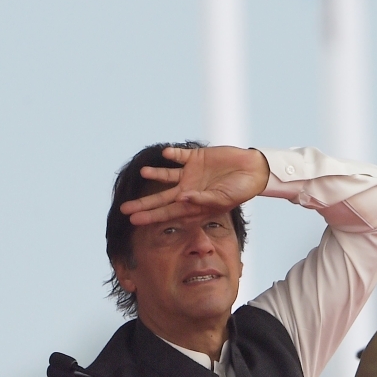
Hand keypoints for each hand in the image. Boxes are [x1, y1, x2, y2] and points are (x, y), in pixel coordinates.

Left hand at [120, 146, 269, 225]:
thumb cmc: (240, 191)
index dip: (150, 217)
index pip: (167, 213)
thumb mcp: (222, 199)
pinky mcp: (196, 158)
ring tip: (143, 173)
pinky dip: (174, 156)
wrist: (252, 171)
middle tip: (124, 209)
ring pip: (167, 176)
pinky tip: (166, 154)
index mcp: (193, 205)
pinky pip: (180, 157)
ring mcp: (191, 174)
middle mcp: (188, 191)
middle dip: (143, 204)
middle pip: (161, 199)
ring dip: (155, 175)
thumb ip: (202, 200)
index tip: (133, 221)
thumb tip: (182, 198)